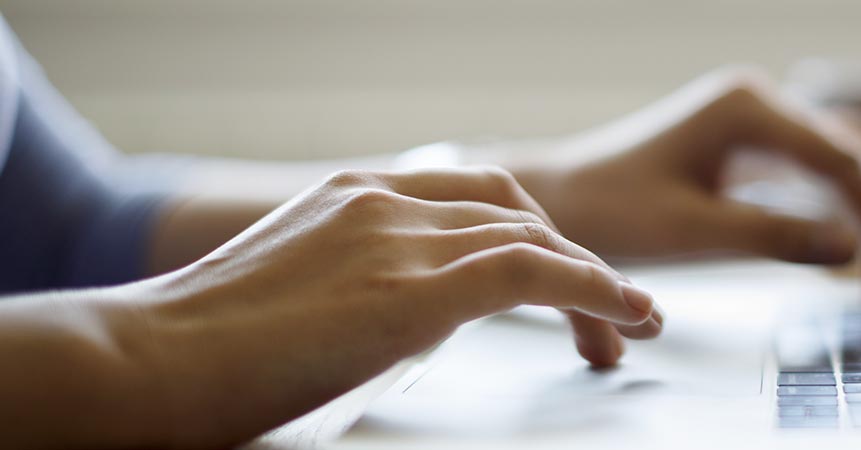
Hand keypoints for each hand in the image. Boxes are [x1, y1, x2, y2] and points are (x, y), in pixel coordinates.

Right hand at [123, 167, 659, 446]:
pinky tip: (624, 314)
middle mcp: (382, 202)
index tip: (565, 284)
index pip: (474, 198)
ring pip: (532, 236)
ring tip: (629, 329)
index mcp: (354, 197)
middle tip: (610, 320)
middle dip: (571, 260)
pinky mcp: (412, 289)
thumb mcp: (300, 301)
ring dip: (595, 282)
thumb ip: (363, 296)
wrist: (142, 364)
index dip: (533, 238)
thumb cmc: (203, 357)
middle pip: (512, 211)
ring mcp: (396, 238)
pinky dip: (592, 287)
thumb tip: (415, 327)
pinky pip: (530, 270)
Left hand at [517, 67, 860, 310]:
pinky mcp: (747, 139)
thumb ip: (773, 238)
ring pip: (842, 152)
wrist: (561, 198)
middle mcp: (757, 100)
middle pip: (851, 154)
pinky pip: (817, 161)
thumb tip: (852, 251)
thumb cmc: (612, 210)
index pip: (841, 164)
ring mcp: (754, 116)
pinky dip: (849, 196)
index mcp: (746, 109)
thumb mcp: (692, 232)